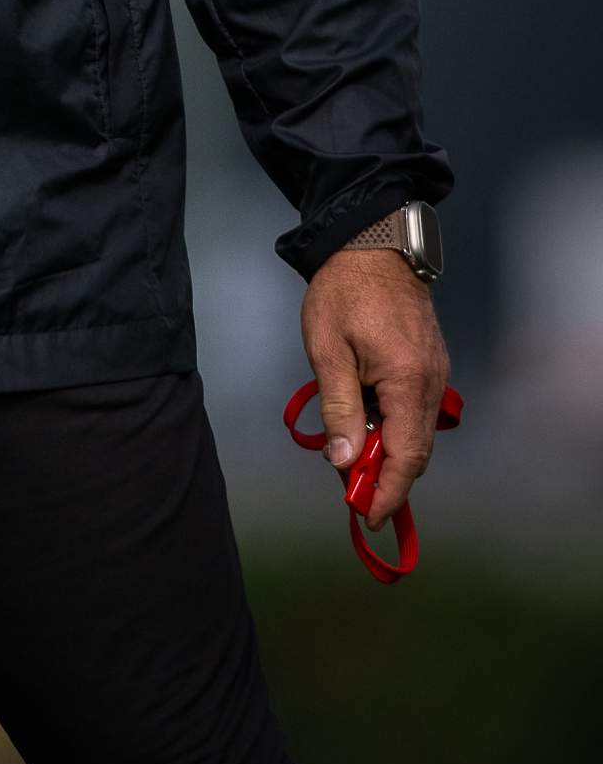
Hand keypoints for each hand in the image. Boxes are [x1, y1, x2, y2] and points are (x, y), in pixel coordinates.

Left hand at [299, 246, 450, 529]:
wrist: (373, 245)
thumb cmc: (343, 292)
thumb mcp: (327, 350)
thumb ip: (338, 408)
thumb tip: (344, 461)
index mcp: (407, 382)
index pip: (406, 457)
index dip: (387, 492)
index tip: (369, 518)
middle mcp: (431, 384)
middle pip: (414, 451)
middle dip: (385, 477)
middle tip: (351, 492)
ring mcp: (435, 374)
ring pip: (416, 432)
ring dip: (387, 451)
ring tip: (351, 457)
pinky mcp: (430, 365)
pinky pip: (415, 410)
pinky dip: (394, 427)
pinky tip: (365, 423)